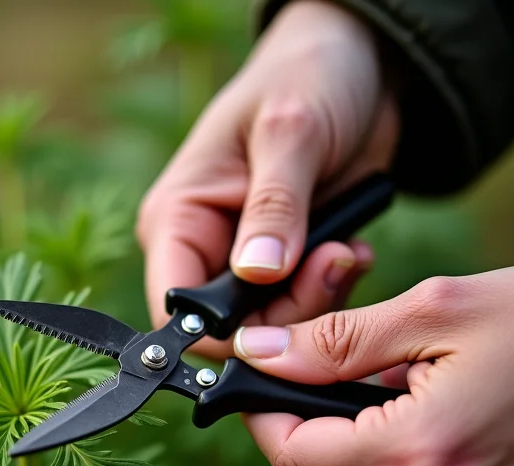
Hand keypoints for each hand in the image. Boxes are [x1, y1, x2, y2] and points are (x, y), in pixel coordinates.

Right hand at [137, 0, 398, 357]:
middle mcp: (202, 250)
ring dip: (317, 298)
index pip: (175, 309)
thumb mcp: (290, 131)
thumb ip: (275, 206)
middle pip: (230, 326)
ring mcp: (243, 262)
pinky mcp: (283, 266)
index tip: (278, 321)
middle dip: (287, 312)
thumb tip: (258, 272)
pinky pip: (303, 307)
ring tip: (347, 250)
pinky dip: (332, 290)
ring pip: (270, 326)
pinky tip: (351, 250)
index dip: (221, 331)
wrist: (358, 66)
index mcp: (176, 220)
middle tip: (332, 261)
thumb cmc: (306, 77)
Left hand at [234, 264, 513, 465]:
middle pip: (322, 465)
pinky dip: (390, 434)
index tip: (258, 370)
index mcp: (424, 454)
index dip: (261, 412)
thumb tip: (258, 351)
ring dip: (350, 418)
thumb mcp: (439, 310)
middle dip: (305, 406)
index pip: (293, 456)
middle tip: (319, 347)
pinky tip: (421, 391)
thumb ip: (336, 339)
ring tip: (391, 363)